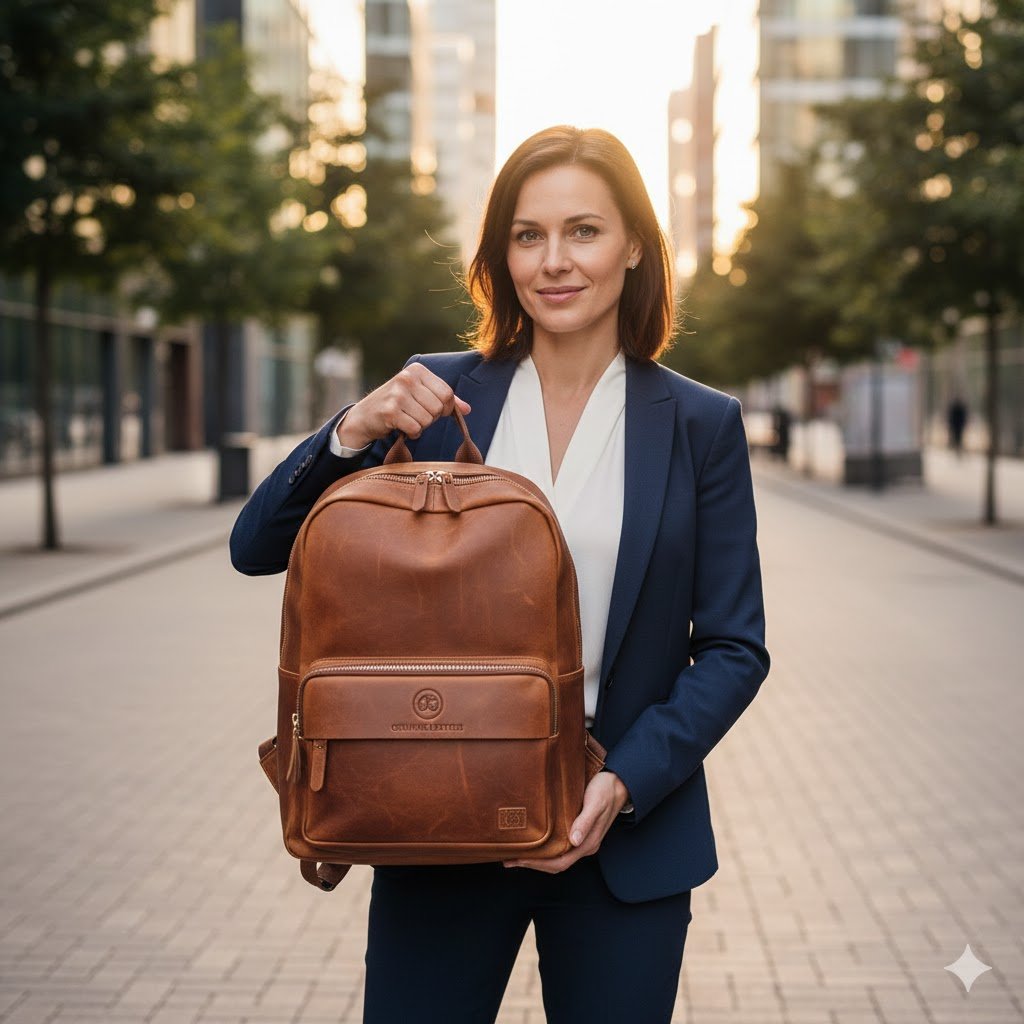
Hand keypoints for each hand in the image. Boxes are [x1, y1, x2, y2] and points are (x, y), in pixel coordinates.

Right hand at [337, 363, 471, 448]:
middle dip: (431, 418)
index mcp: (417, 370)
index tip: (434, 411)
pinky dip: (412, 433)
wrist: (365, 416)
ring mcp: (398, 394)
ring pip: (428, 419)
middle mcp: (407, 378)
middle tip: (416, 416)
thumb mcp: (419, 395)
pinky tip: (402, 427)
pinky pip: (416, 428)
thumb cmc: (396, 405)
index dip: (446, 408)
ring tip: (408, 420)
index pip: (447, 393)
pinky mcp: (390, 411)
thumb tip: (467, 409)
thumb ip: (444, 399)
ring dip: (421, 426)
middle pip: (439, 407)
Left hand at [503, 770, 629, 873]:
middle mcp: (584, 845)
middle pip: (556, 864)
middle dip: (532, 864)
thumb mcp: (595, 802)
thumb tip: (574, 840)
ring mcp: (582, 840)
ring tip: (516, 854)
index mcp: (588, 842)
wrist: (619, 782)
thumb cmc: (606, 790)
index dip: (538, 864)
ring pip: (557, 858)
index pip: (560, 862)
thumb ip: (585, 821)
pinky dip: (544, 850)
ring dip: (537, 859)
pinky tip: (534, 843)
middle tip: (508, 860)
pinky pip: (559, 848)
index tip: (518, 860)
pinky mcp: (579, 832)